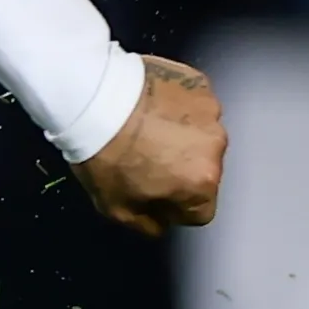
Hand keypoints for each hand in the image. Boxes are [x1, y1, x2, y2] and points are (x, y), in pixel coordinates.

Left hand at [75, 53, 223, 235]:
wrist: (92, 98)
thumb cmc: (103, 153)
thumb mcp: (116, 208)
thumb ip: (148, 224)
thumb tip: (161, 224)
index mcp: (202, 182)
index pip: (201, 210)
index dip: (174, 206)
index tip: (152, 193)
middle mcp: (216, 146)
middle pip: (203, 170)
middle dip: (180, 169)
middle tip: (144, 156)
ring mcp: (211, 110)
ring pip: (201, 134)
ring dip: (181, 136)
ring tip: (144, 127)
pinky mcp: (199, 83)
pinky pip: (194, 103)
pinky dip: (177, 107)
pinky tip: (148, 105)